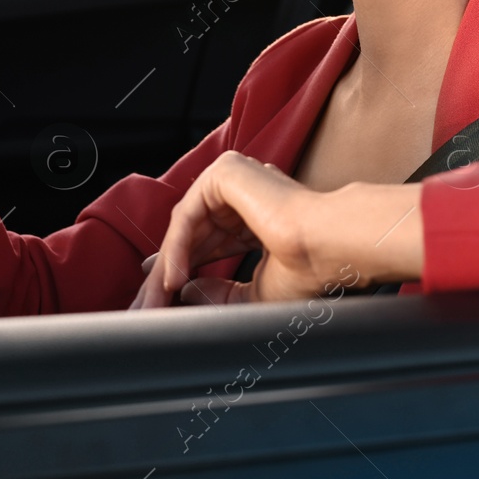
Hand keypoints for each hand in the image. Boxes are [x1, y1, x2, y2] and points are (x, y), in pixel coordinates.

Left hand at [129, 152, 329, 308]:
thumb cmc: (310, 268)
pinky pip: (189, 213)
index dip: (184, 265)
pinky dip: (179, 247)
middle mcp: (246, 192)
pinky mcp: (225, 172)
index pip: (211, 238)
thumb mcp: (256, 292)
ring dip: (169, 265)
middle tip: (149, 306)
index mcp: (259, 213)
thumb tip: (184, 289)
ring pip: (187, 225)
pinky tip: (175, 277)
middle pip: (193, 233)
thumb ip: (220, 292)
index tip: (162, 293)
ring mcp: (236, 178)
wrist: (329, 245)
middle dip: (168, 272)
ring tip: (159, 299)